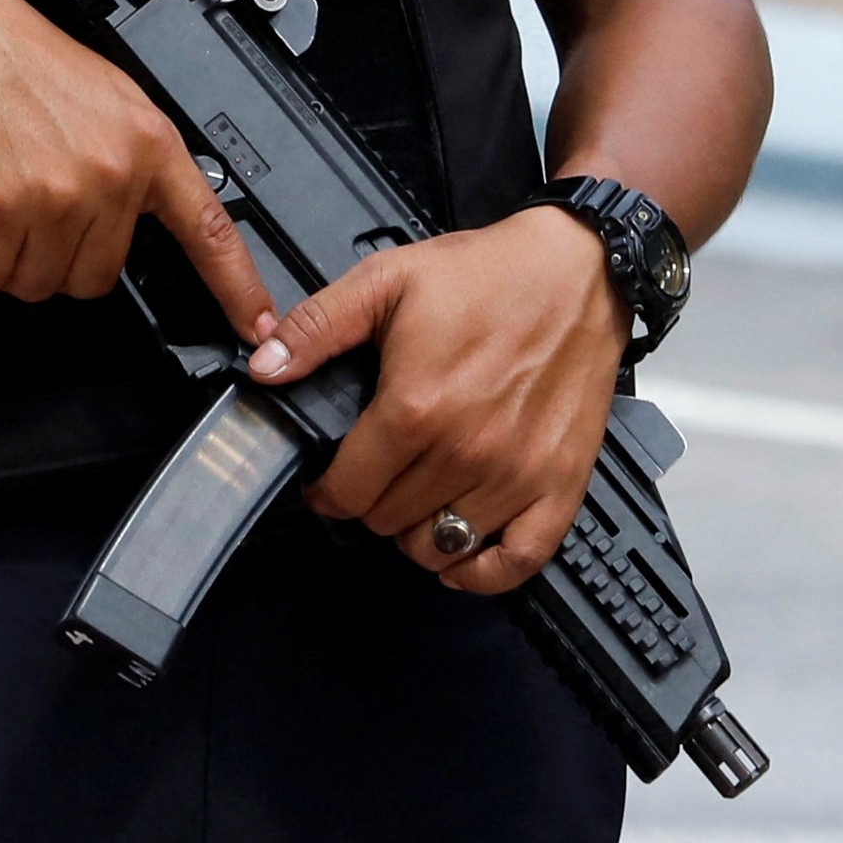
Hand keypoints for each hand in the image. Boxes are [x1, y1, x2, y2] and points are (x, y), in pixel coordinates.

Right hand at [0, 0, 279, 340]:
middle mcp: (113, 174)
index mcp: (148, 143)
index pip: (210, 229)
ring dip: (6, 261)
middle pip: (95, 278)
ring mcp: (59, 195)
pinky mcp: (2, 209)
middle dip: (55, 259)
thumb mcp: (105, 97)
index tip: (258, 326)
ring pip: (37, 283)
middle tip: (27, 212)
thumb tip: (131, 218)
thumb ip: (129, 157)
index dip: (237, 287)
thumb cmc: (15, 59)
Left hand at [250, 208, 624, 595]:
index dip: (326, 491)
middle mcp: (466, 453)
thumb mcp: (387, 280)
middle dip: (370, 504)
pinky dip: (485, 572)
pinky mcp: (562, 483)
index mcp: (416, 407)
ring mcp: (517, 475)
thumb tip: (264, 365)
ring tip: (414, 499)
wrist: (578, 270)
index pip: (347, 492)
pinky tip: (462, 556)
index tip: (327, 482)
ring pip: (442, 547)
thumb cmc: (487, 275)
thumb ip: (318, 326)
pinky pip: (519, 560)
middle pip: (389, 523)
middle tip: (374, 475)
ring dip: (417, 533)